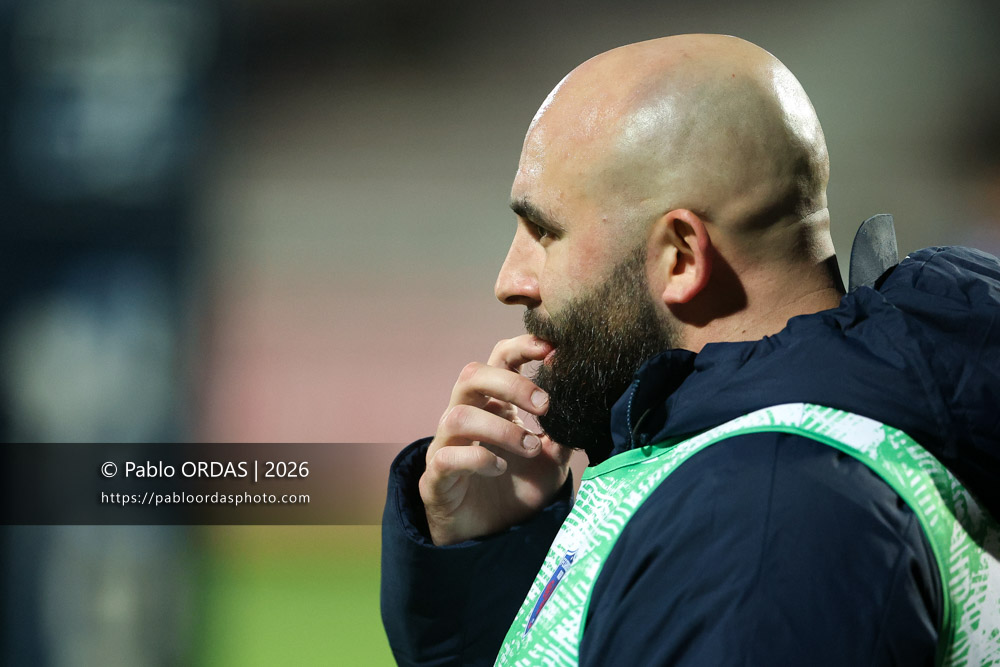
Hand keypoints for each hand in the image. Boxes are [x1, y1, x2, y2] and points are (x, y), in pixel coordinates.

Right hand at [419, 334, 571, 545]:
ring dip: (500, 428)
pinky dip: (477, 459)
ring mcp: (446, 445)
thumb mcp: (552, 460)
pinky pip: (447, 457)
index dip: (520, 348)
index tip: (552, 349)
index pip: (498, 360)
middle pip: (472, 375)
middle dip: (510, 384)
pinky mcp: (435, 477)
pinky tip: (500, 468)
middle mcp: (465, 416)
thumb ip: (564, 433)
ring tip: (531, 448)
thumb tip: (585, 404)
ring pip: (458, 416)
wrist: (493, 538)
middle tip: (545, 405)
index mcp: (493, 404)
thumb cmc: (517, 489)